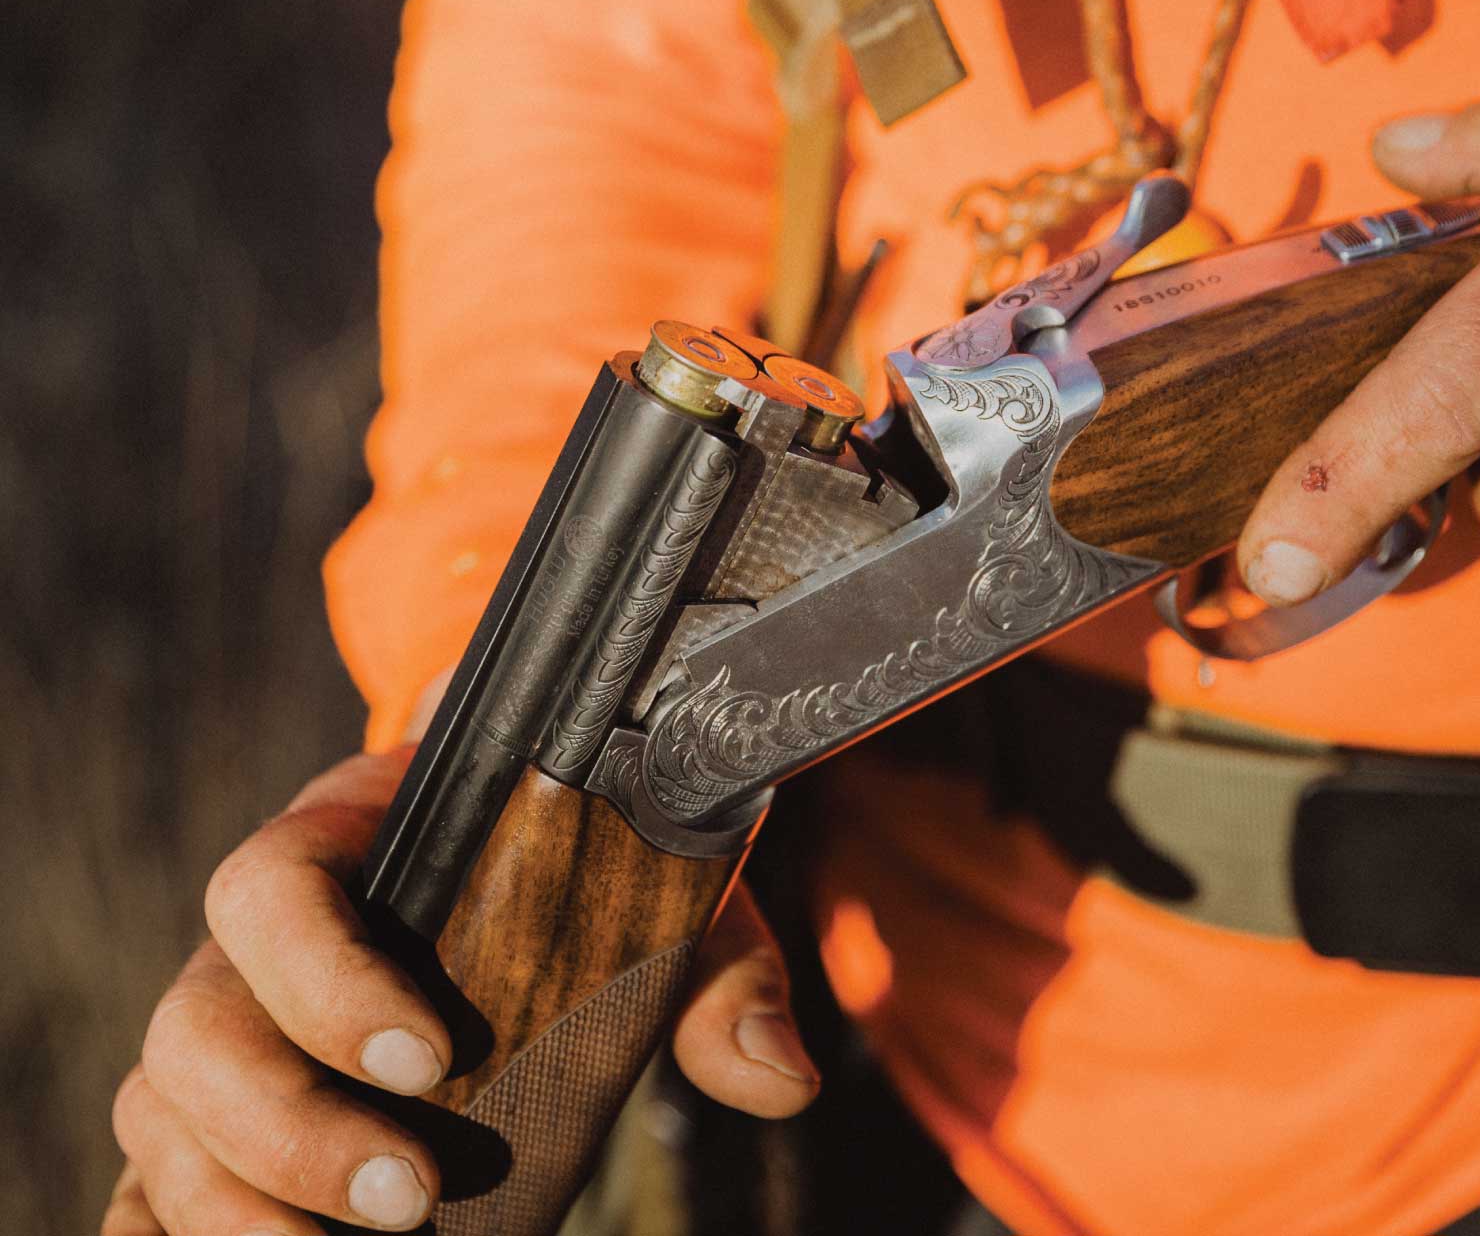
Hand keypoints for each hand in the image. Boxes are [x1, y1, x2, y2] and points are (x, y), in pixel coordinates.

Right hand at [105, 742, 814, 1234]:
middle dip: (288, 1126)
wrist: (541, 836)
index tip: (431, 1059)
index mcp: (351, 839)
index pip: (271, 888)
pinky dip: (166, 1228)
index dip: (324, 977)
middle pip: (196, 1025)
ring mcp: (233, 1020)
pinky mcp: (226, 1105)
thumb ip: (717, 972)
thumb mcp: (664, 889)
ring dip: (233, 1201)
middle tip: (412, 1196)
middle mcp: (262, 934)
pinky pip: (146, 1170)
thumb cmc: (592, 863)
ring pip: (161, 1108)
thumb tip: (778, 1079)